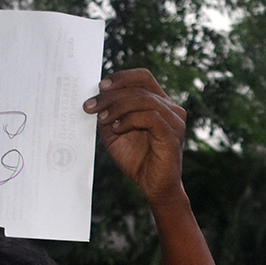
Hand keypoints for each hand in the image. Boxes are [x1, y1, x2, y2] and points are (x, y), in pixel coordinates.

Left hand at [83, 69, 186, 205]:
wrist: (154, 187)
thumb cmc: (138, 160)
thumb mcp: (114, 132)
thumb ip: (108, 114)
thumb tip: (96, 97)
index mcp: (160, 104)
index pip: (143, 77)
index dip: (121, 77)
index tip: (100, 87)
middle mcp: (171, 109)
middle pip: (139, 88)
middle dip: (110, 96)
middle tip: (90, 107)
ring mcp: (174, 121)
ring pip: (143, 100)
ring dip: (117, 107)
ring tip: (103, 120)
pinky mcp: (173, 134)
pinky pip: (149, 117)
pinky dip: (128, 120)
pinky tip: (117, 129)